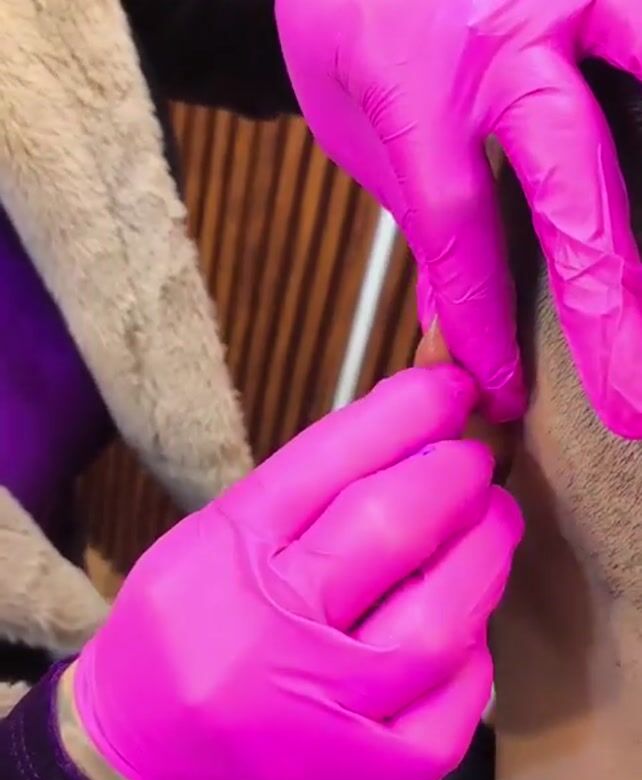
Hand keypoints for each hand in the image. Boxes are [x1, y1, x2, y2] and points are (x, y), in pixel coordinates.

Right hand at [73, 367, 522, 779]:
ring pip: (438, 623)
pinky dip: (475, 658)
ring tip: (490, 526)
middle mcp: (274, 630)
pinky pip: (451, 711)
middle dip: (453, 476)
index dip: (406, 415)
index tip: (450, 389)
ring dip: (483, 558)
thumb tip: (413, 431)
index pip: (330, 462)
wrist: (145, 745)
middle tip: (472, 461)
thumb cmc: (187, 623)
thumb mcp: (217, 533)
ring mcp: (320, 711)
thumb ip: (305, 487)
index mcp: (229, 554)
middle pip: (388, 529)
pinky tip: (466, 630)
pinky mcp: (360, 773)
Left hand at [276, 0, 641, 435]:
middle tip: (634, 401)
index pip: (461, 229)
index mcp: (420, 87)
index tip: (503, 389)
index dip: (486, 320)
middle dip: (608, 302)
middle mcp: (506, 34)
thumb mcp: (361, 124)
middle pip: (572, 185)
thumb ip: (423, 215)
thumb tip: (453, 321)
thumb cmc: (350, 17)